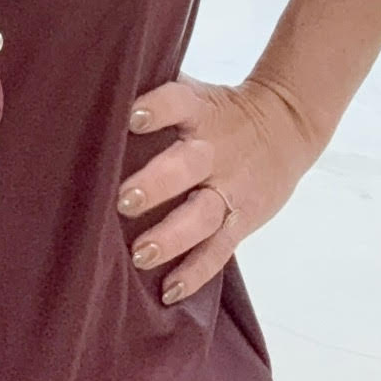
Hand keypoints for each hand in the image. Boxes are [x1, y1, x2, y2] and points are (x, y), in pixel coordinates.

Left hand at [114, 72, 326, 306]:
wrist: (286, 126)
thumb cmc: (219, 111)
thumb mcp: (196, 93)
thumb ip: (157, 94)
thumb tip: (94, 90)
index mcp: (200, 111)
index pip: (177, 101)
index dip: (156, 108)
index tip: (130, 117)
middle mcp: (213, 150)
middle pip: (186, 166)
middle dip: (155, 183)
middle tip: (123, 200)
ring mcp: (229, 188)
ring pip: (202, 215)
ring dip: (171, 236)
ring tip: (140, 254)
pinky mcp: (241, 219)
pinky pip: (219, 249)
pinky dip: (196, 272)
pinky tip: (169, 290)